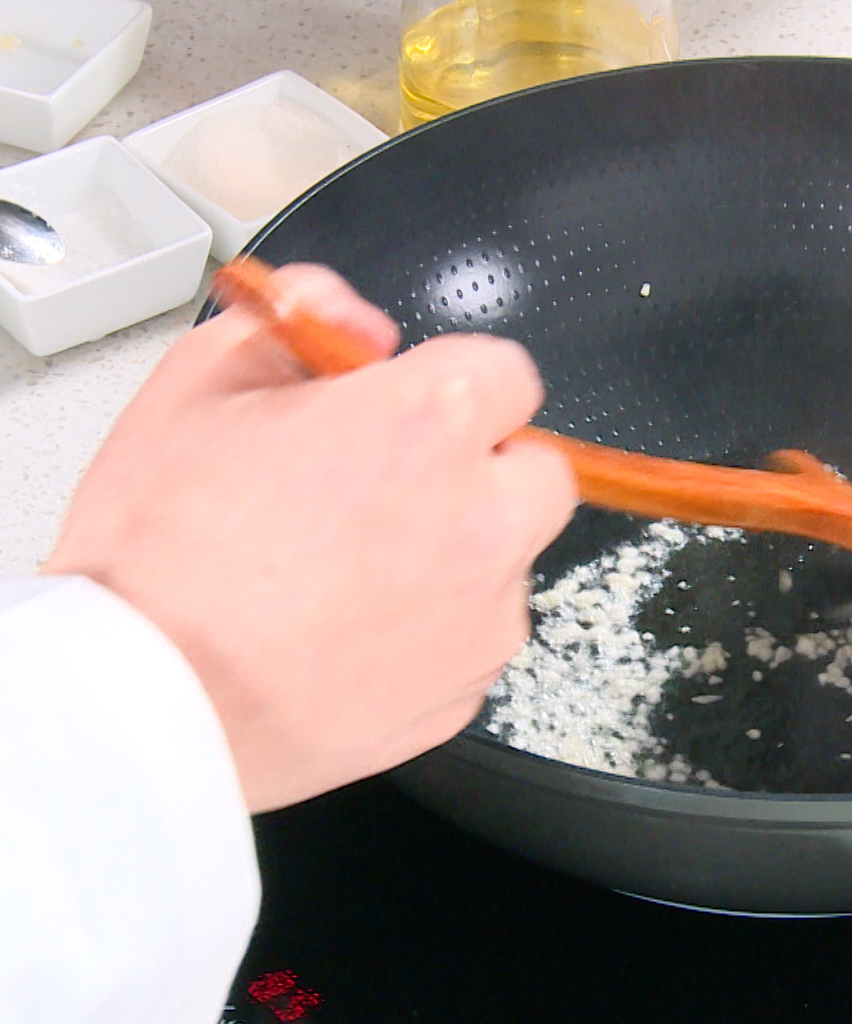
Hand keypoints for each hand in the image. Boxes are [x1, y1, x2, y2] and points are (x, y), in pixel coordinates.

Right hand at [42, 264, 576, 811]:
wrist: (144, 702)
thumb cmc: (160, 556)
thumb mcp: (198, 386)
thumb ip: (297, 323)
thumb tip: (348, 321)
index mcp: (429, 423)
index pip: (506, 372)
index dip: (451, 385)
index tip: (406, 409)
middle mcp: (481, 519)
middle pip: (535, 470)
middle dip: (480, 469)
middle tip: (390, 487)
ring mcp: (483, 615)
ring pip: (509, 561)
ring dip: (459, 554)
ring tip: (351, 571)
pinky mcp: (466, 690)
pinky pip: (474, 639)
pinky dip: (434, 632)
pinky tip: (350, 631)